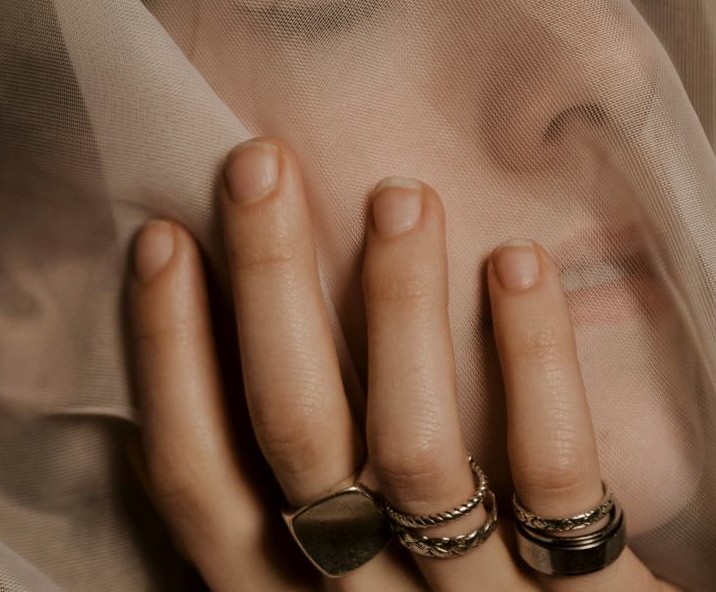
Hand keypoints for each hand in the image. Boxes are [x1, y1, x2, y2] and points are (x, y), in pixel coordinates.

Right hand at [126, 138, 681, 590]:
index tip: (164, 235)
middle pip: (293, 438)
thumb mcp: (345, 576)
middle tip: (262, 163)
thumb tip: (220, 361)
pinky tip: (516, 265)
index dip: (168, 354)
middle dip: (267, 288)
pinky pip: (551, 476)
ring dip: (398, 308)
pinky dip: (533, 364)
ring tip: (399, 194)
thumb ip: (296, 502)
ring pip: (412, 453)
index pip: (198, 478)